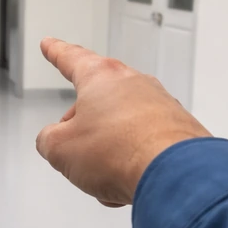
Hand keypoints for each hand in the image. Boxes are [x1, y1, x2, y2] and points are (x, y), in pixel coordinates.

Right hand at [36, 37, 210, 205]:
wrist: (173, 174)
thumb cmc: (119, 152)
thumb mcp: (60, 149)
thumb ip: (48, 140)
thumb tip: (55, 141)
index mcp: (101, 77)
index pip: (72, 59)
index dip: (56, 52)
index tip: (50, 44)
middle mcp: (134, 84)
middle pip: (97, 103)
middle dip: (84, 129)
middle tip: (75, 152)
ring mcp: (159, 105)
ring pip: (119, 130)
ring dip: (107, 153)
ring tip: (106, 176)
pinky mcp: (178, 129)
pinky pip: (142, 147)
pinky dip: (131, 165)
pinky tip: (129, 183)